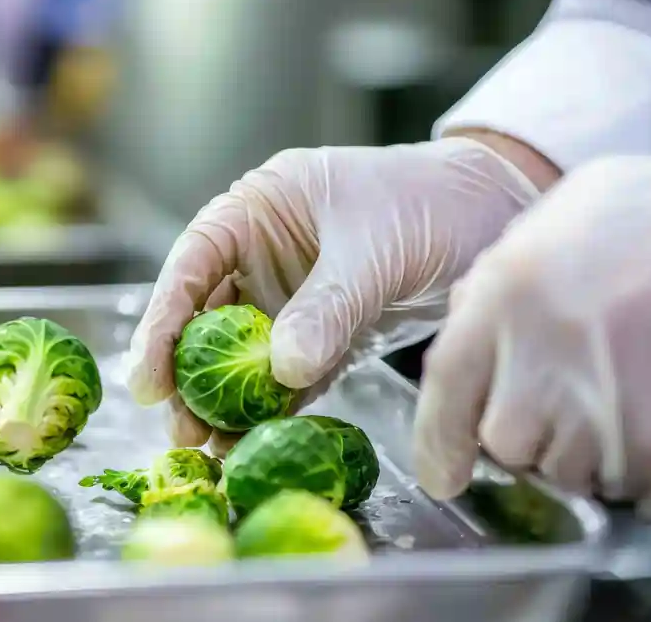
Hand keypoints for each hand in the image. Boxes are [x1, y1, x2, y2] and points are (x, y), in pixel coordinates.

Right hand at [126, 138, 540, 454]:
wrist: (500, 214)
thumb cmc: (433, 201)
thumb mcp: (375, 248)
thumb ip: (327, 305)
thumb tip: (281, 369)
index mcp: (259, 208)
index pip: (192, 264)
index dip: (162, 321)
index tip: (149, 378)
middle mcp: (265, 252)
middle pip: (206, 318)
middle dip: (189, 376)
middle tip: (182, 431)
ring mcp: (293, 295)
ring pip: (242, 354)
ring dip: (225, 400)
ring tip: (209, 449)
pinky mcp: (326, 333)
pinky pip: (288, 375)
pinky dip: (272, 407)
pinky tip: (252, 442)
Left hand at [414, 150, 650, 521]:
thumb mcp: (563, 217)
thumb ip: (503, 279)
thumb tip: (467, 322)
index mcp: (512, 296)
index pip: (447, 395)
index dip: (439, 443)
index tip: (445, 469)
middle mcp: (554, 365)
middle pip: (508, 445)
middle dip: (535, 426)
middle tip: (585, 383)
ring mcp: (620, 421)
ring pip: (575, 475)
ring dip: (595, 447)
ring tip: (642, 384)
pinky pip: (642, 498)